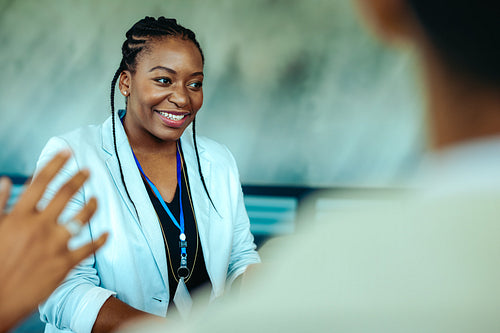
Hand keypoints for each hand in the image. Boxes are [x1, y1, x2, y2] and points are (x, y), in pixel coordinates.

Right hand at [0, 151, 107, 332]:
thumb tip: (5, 181)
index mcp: (19, 216)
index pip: (40, 182)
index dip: (55, 164)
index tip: (66, 152)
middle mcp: (40, 226)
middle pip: (65, 194)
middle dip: (79, 178)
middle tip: (88, 170)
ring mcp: (55, 245)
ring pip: (81, 217)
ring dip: (92, 205)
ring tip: (96, 198)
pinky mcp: (65, 264)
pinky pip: (89, 248)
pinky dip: (100, 240)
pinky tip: (107, 233)